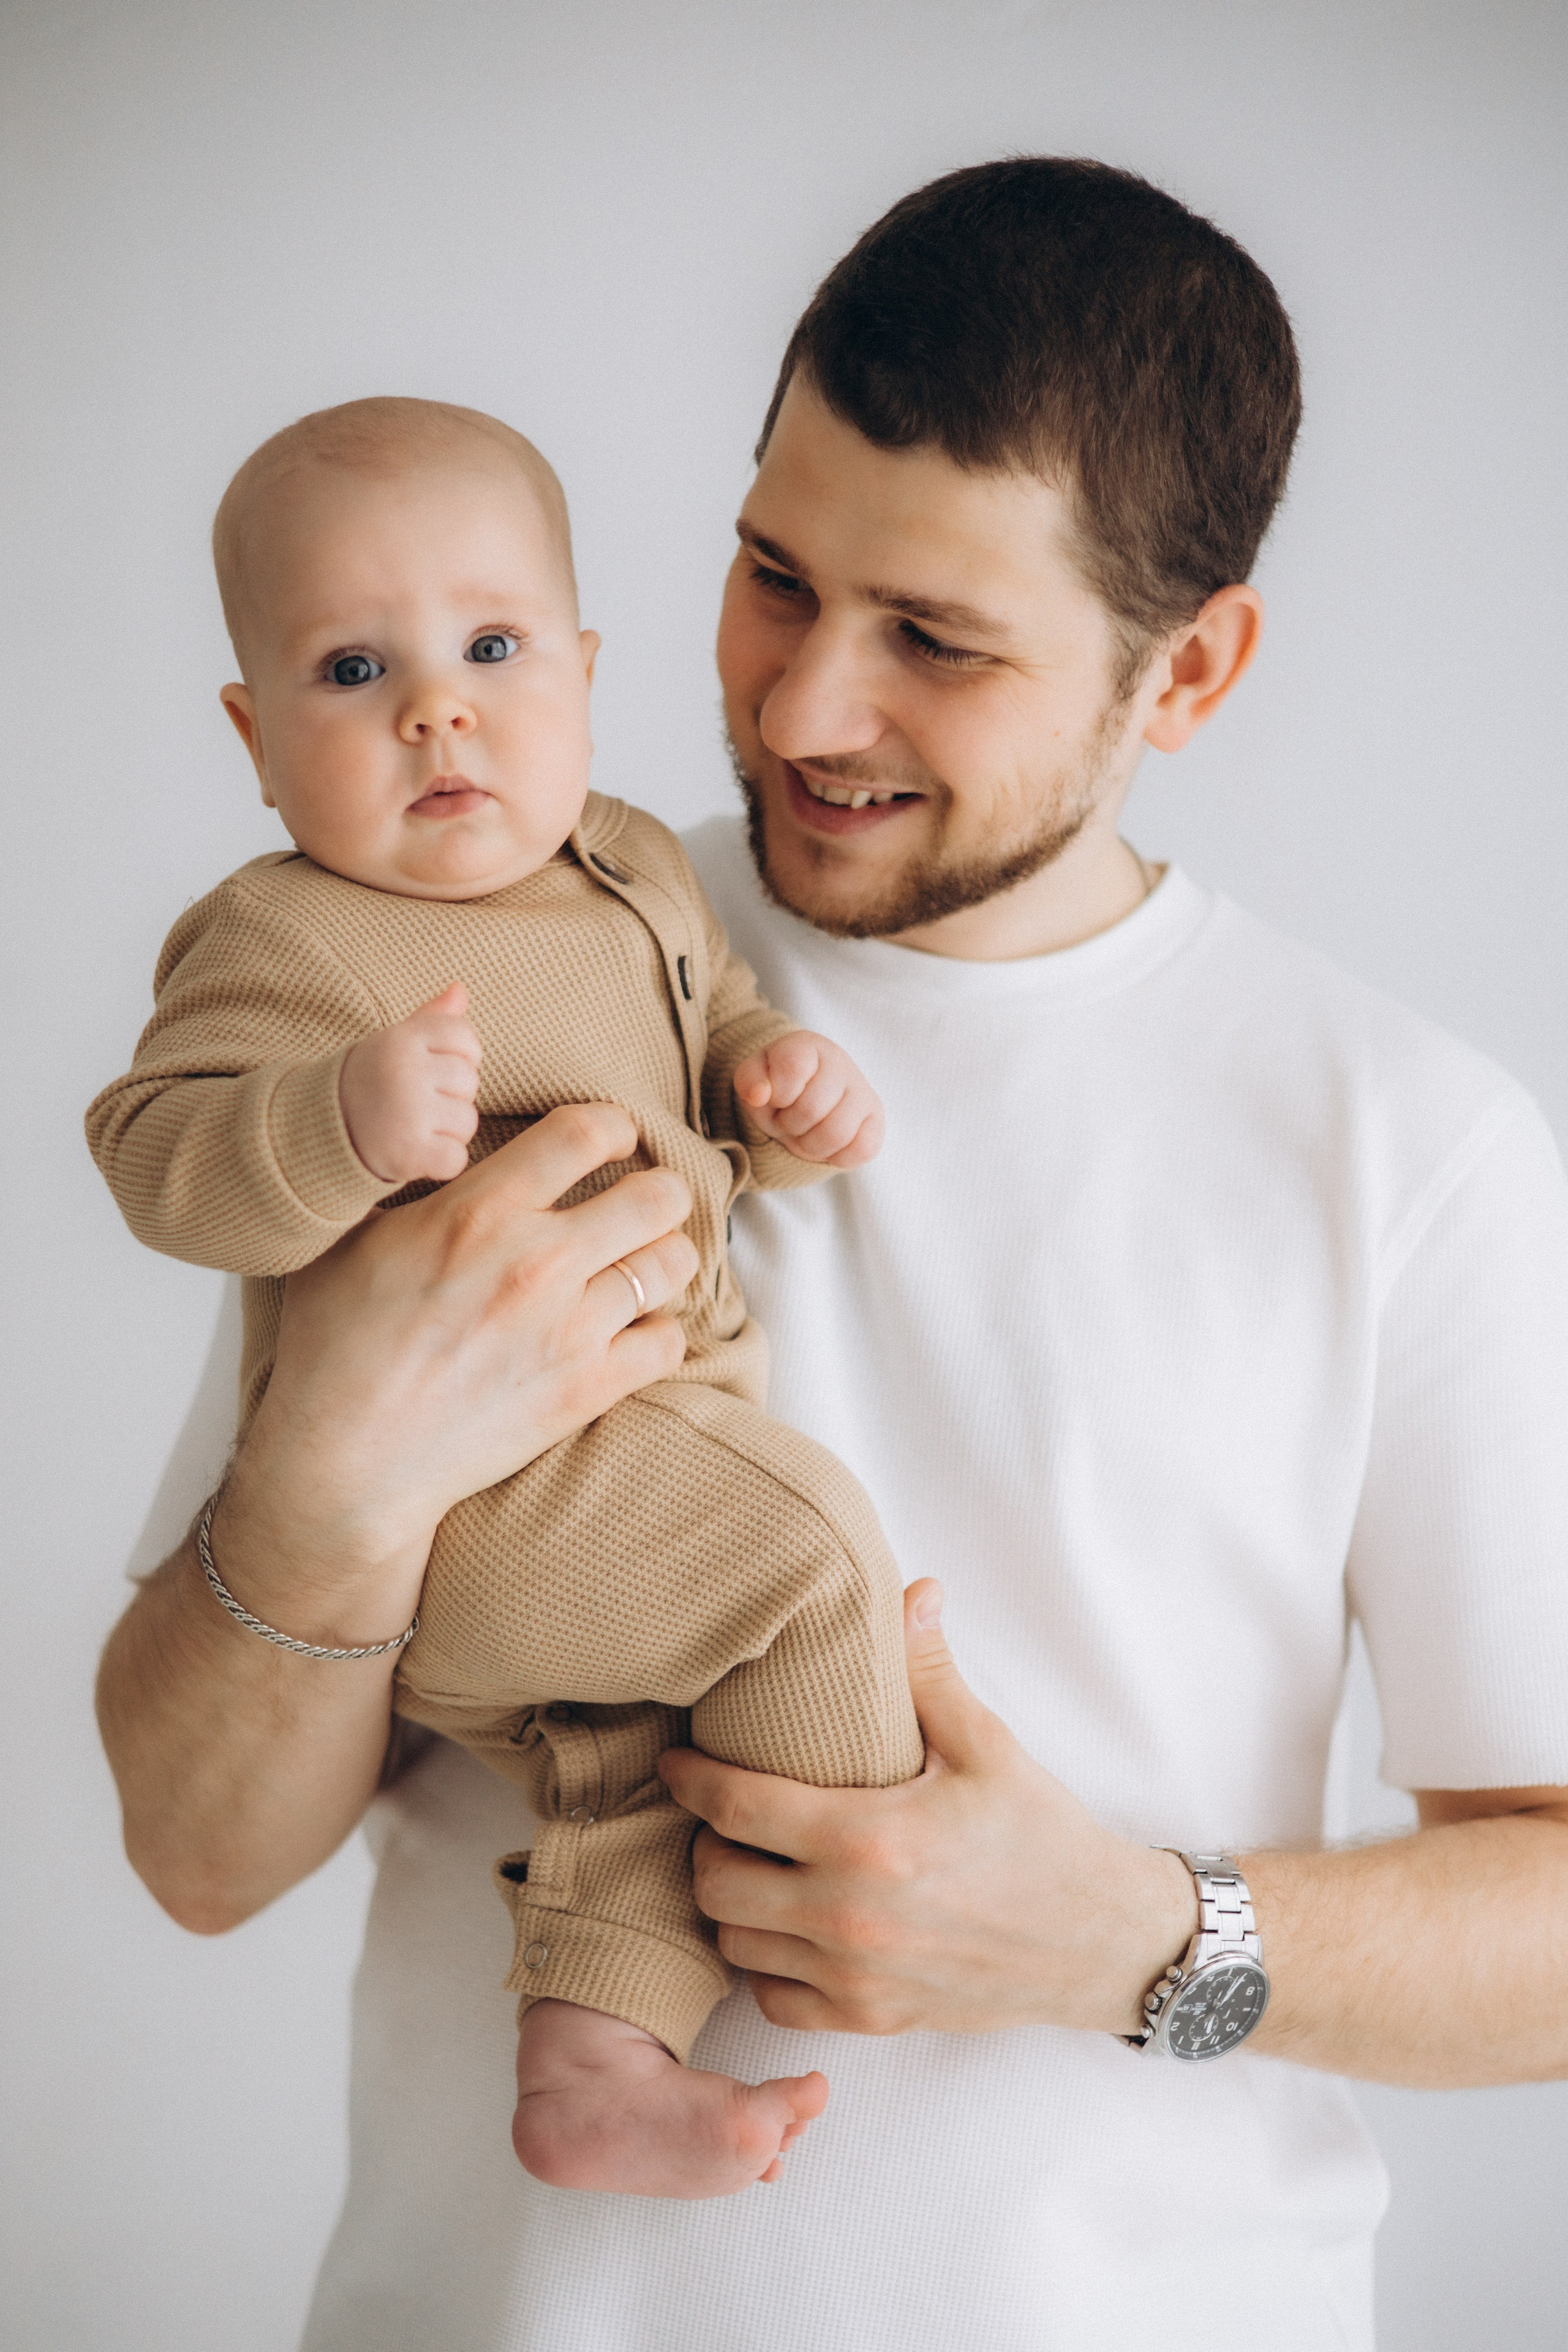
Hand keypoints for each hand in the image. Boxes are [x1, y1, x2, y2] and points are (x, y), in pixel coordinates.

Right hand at [226, 1103, 699, 1623]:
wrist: (346, 1462)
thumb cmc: (334, 1346)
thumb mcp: (347, 1239)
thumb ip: (401, 1181)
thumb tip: (426, 1136)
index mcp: (478, 1211)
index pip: (586, 1132)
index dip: (613, 1126)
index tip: (613, 1138)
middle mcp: (536, 1262)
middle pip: (658, 1195)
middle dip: (659, 1189)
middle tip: (641, 1201)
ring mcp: (569, 1329)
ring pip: (673, 1263)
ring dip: (663, 1257)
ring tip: (640, 1263)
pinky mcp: (586, 1390)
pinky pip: (669, 1340)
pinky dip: (658, 1331)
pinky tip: (631, 1329)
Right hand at [339, 982, 481, 1182]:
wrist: (316, 1131)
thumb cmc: (367, 1083)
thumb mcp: (391, 1044)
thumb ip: (429, 1019)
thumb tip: (460, 990)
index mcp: (401, 1038)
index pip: (465, 1038)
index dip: (459, 1058)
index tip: (432, 1069)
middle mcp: (404, 1070)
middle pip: (469, 1082)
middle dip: (450, 1097)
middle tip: (413, 1104)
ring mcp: (408, 1112)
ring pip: (467, 1122)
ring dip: (446, 1132)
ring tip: (411, 1127)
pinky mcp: (408, 1151)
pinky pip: (456, 1159)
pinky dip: (440, 1163)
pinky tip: (413, 1153)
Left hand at [658, 1582, 1193, 2039]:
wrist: (1096, 1940)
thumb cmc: (1040, 1836)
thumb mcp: (987, 1744)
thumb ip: (928, 1671)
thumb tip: (910, 1590)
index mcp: (870, 1838)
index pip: (737, 1807)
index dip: (692, 1779)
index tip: (678, 1761)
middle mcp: (850, 1916)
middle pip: (715, 1884)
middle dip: (706, 1844)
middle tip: (723, 1816)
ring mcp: (857, 1977)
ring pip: (735, 1946)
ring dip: (730, 1906)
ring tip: (751, 1865)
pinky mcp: (870, 2018)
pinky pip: (774, 1999)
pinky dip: (765, 1965)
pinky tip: (786, 1927)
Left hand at [732, 1030, 884, 1168]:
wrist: (802, 1100)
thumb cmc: (776, 1089)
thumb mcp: (753, 1080)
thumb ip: (750, 1081)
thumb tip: (760, 1095)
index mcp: (807, 1046)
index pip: (793, 1068)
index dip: (778, 1095)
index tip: (776, 1098)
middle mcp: (840, 1063)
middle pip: (811, 1109)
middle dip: (790, 1124)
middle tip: (787, 1120)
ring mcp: (862, 1091)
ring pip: (836, 1134)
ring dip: (810, 1145)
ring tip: (804, 1133)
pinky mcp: (876, 1120)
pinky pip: (862, 1150)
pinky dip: (836, 1156)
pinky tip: (825, 1144)